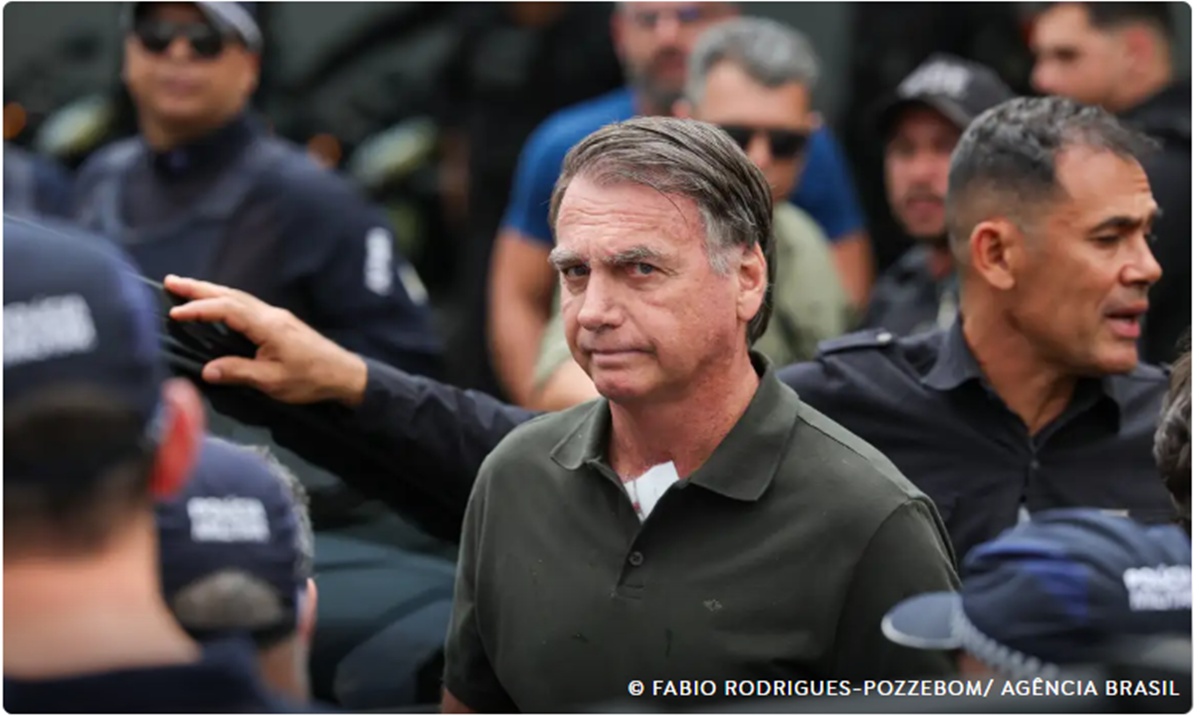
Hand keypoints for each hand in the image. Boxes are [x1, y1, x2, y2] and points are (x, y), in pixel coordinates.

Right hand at [164, 275, 368, 406]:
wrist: (344, 374)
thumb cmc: (310, 379)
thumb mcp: (273, 381)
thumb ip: (240, 372)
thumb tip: (207, 370)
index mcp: (268, 325)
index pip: (227, 310)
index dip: (199, 309)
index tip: (174, 312)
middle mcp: (270, 314)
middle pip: (230, 295)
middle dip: (199, 288)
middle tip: (170, 282)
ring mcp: (276, 315)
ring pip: (238, 297)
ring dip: (210, 291)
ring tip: (184, 288)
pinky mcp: (279, 321)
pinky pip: (245, 304)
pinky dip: (225, 300)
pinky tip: (215, 303)